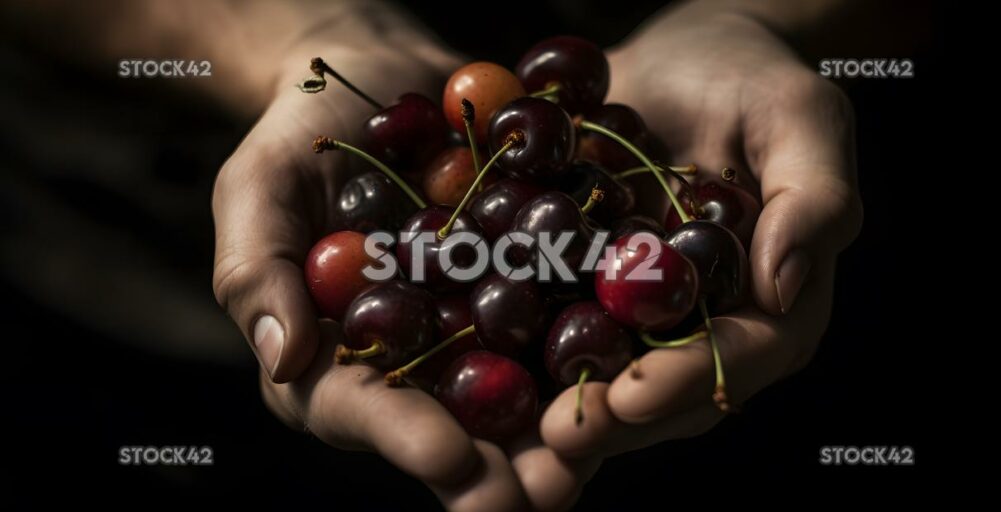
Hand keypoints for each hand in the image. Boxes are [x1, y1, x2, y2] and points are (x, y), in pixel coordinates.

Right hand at [211, 39, 599, 509]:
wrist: (380, 79)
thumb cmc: (300, 135)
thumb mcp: (259, 191)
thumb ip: (260, 273)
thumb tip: (286, 359)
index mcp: (336, 356)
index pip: (365, 410)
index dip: (406, 437)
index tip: (450, 460)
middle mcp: (413, 357)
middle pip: (455, 425)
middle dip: (501, 467)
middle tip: (548, 495)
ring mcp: (477, 323)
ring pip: (521, 386)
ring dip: (565, 425)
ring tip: (603, 446)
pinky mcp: (529, 282)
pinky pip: (565, 314)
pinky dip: (603, 337)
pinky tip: (644, 357)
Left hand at [540, 6, 862, 460]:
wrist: (679, 55)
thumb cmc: (752, 77)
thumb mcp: (800, 116)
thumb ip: (814, 197)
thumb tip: (785, 285)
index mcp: (769, 297)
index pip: (741, 354)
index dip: (688, 380)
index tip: (634, 397)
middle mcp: (701, 316)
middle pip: (665, 383)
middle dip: (613, 415)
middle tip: (561, 436)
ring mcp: (636, 306)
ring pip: (603, 366)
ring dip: (558, 401)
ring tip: (511, 423)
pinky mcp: (582, 282)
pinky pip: (551, 318)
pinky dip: (516, 344)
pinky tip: (471, 358)